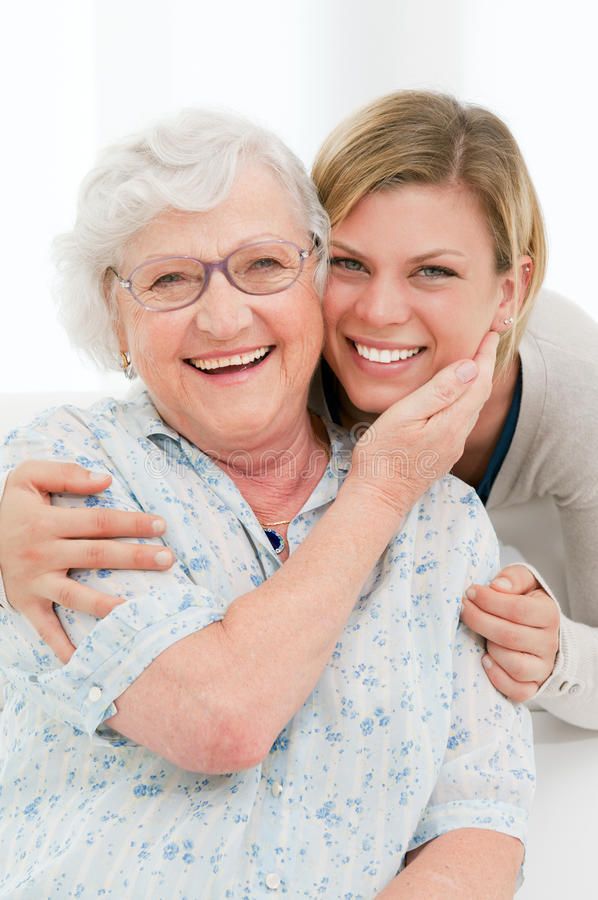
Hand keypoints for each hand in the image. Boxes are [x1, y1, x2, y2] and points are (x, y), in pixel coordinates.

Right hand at [0, 461, 173, 661]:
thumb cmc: (12, 507)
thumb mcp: (28, 477)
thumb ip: (66, 474)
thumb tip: (104, 480)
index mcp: (46, 522)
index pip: (98, 522)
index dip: (131, 522)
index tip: (160, 525)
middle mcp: (42, 554)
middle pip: (97, 555)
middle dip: (135, 557)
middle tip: (167, 559)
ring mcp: (36, 583)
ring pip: (78, 596)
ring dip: (111, 603)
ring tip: (139, 609)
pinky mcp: (28, 604)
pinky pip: (47, 630)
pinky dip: (65, 647)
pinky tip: (86, 660)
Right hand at [350, 332, 497, 515]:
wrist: (377, 499)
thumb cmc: (382, 456)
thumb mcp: (404, 416)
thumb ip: (438, 391)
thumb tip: (470, 368)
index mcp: (452, 423)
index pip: (478, 382)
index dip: (486, 355)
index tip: (490, 333)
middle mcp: (458, 436)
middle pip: (480, 394)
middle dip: (485, 365)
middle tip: (485, 340)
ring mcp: (451, 448)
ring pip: (472, 408)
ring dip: (476, 383)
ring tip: (474, 361)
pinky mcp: (442, 454)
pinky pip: (462, 420)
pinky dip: (465, 399)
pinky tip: (456, 394)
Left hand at [460, 564, 559, 701]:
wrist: (540, 630)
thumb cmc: (526, 603)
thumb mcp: (525, 582)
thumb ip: (514, 578)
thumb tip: (497, 586)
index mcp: (549, 614)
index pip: (518, 610)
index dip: (489, 601)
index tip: (471, 592)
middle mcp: (549, 643)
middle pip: (510, 636)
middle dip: (479, 620)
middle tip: (464, 608)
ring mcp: (543, 667)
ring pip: (515, 666)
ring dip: (490, 649)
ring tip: (479, 635)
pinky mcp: (534, 686)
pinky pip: (518, 690)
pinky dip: (498, 678)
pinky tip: (485, 660)